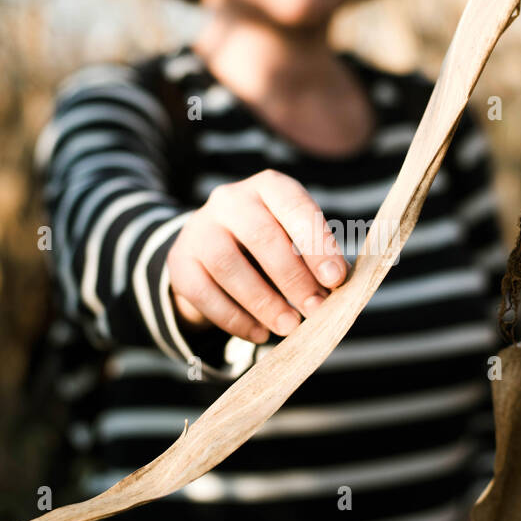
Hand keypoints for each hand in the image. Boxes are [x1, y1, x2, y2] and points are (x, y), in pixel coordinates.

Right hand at [167, 169, 348, 343]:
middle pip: (262, 236)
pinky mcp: (180, 262)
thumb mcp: (295, 239)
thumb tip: (339, 287)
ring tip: (290, 327)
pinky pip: (204, 293)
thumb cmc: (271, 245)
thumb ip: (317, 257)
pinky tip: (259, 333)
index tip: (336, 279)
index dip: (318, 244)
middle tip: (315, 310)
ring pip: (229, 266)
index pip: (295, 207)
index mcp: (269, 187)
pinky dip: (234, 318)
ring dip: (264, 302)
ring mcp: (200, 229)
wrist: (212, 249)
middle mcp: (230, 200)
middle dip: (293, 278)